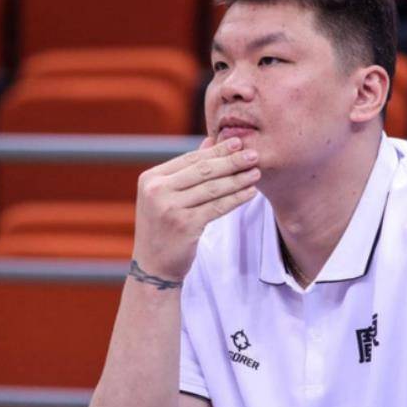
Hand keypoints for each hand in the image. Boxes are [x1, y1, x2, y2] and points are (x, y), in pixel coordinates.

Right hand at [131, 137, 259, 281]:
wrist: (153, 265)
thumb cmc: (163, 226)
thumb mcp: (167, 195)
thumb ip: (187, 169)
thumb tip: (210, 141)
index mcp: (151, 178)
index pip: (190, 159)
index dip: (216, 150)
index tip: (237, 143)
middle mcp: (157, 191)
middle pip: (203, 171)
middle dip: (231, 161)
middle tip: (253, 154)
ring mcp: (169, 209)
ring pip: (212, 188)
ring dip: (238, 179)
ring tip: (256, 173)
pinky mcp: (184, 225)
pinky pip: (217, 207)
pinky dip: (236, 198)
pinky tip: (250, 193)